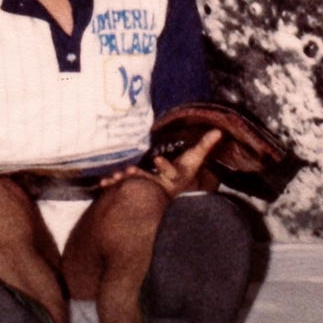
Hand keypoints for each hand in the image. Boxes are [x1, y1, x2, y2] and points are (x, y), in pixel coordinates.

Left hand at [99, 128, 223, 198]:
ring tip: (113, 178)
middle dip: (140, 176)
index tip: (158, 160)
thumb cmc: (185, 172)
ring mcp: (147, 187)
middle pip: (150, 181)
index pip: (171, 171)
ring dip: (124, 181)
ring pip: (134, 185)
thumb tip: (219, 131)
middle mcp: (160, 184)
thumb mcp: (195, 159)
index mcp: (173, 175)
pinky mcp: (136, 187)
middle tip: (130, 170)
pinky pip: (123, 187)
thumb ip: (205, 146)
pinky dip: (113, 185)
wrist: (173, 192)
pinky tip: (103, 184)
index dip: (165, 166)